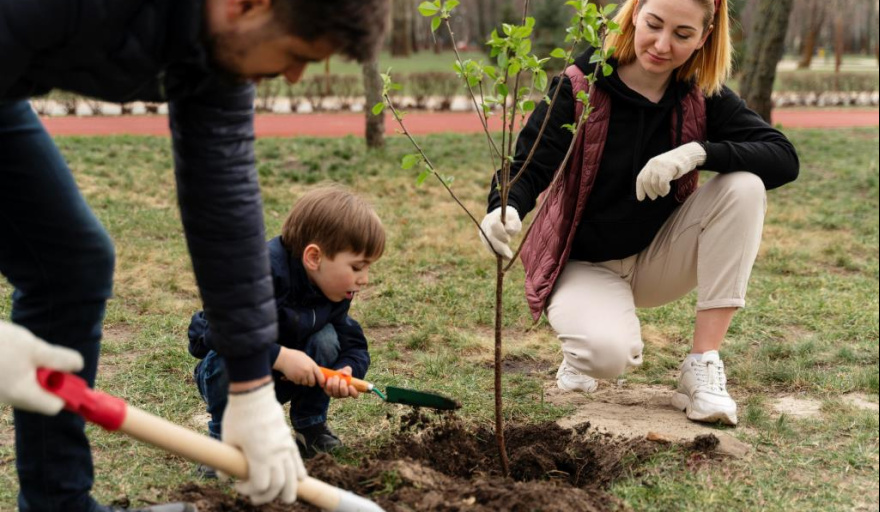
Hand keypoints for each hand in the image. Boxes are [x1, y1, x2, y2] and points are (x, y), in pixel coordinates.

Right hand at [0, 321, 83, 414]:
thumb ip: (59, 360)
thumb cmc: (0, 343)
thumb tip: (78, 367)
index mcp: (21, 394)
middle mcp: (8, 400)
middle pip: (39, 397)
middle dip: (46, 378)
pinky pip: (13, 382)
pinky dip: (17, 371)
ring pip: (26, 388)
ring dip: (31, 372)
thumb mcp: (34, 348)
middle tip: (39, 357)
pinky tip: (8, 355)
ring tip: (18, 353)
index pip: (54, 406)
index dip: (64, 391)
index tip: (66, 374)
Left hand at [222, 381, 306, 504]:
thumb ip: (228, 463)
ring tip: (286, 499)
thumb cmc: (237, 417)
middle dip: (267, 496)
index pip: (261, 486)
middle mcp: (276, 454)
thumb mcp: (227, 441)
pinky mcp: (289, 440)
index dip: (249, 491)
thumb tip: (226, 477)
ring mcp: (285, 447)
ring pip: (293, 477)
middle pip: (278, 485)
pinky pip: (298, 461)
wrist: (254, 395)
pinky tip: (299, 481)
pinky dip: (299, 473)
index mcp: (260, 456)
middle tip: (255, 496)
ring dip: (289, 490)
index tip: (238, 485)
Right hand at [273, 348, 324, 386]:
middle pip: (312, 383)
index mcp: (312, 365)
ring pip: (305, 383)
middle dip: (310, 382)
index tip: (321, 384)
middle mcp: (308, 371)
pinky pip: (298, 383)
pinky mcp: (295, 379)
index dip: (322, 382)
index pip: (321, 377)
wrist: (283, 358)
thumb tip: (316, 372)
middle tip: (308, 379)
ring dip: (303, 381)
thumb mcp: (306, 358)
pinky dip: (297, 380)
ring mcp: (301, 376)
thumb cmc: (295, 356)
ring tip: (299, 374)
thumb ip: (312, 365)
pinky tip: (295, 374)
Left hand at [323, 366, 359, 398]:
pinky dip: (329, 383)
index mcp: (351, 390)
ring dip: (335, 384)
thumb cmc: (343, 374)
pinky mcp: (329, 393)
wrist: (334, 374)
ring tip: (335, 376)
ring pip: (336, 393)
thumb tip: (345, 373)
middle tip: (342, 379)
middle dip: (342, 386)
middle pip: (344, 394)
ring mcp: (336, 394)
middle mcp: (344, 394)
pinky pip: (329, 390)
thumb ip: (347, 370)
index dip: (353, 392)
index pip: (355, 395)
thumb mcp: (346, 370)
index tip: (350, 386)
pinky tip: (330, 378)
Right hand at [479, 206, 521, 259]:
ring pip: (488, 244)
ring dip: (499, 252)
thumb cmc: (510, 219)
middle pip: (490, 237)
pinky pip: (489, 247)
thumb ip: (513, 224)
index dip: (500, 233)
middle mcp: (485, 225)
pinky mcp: (484, 240)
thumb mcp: (515, 219)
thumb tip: (508, 229)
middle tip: (509, 256)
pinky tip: (505, 257)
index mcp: (493, 217)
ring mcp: (483, 233)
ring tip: (508, 257)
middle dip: (499, 247)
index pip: (494, 225)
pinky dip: (497, 253)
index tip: (508, 239)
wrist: (502, 218)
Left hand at [635, 142, 706, 200]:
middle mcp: (652, 164)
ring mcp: (660, 166)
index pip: (640, 178)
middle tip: (654, 197)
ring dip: (659, 191)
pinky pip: (662, 184)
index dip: (639, 189)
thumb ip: (654, 176)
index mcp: (649, 164)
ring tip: (663, 193)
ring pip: (654, 184)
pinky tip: (667, 190)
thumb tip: (649, 191)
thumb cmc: (674, 165)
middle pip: (646, 182)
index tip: (641, 198)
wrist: (686, 154)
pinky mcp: (668, 169)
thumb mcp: (661, 168)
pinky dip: (664, 190)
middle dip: (650, 192)